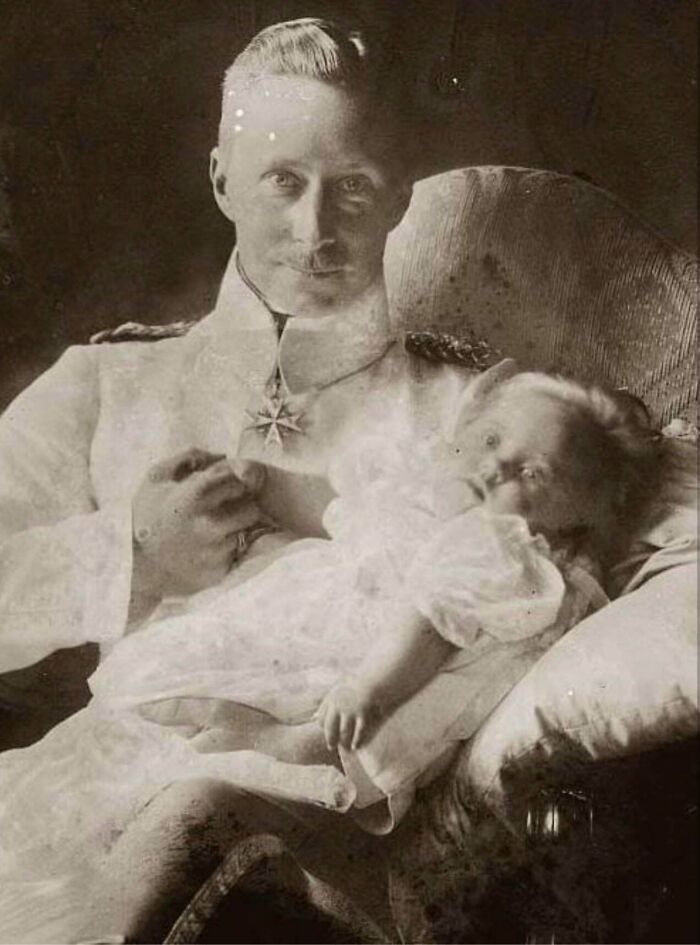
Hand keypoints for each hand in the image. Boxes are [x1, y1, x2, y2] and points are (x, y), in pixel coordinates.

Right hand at [132, 448, 265, 597]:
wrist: (132, 566)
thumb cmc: (143, 516)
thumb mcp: (156, 478)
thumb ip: (189, 457)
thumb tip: (223, 455)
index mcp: (196, 494)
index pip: (238, 478)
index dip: (232, 481)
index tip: (223, 487)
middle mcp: (210, 521)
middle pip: (251, 504)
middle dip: (240, 503)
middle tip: (223, 508)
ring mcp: (217, 548)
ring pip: (246, 529)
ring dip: (235, 526)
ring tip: (214, 528)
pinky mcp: (220, 569)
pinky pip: (236, 552)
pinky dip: (226, 548)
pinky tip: (206, 548)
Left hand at [315, 680, 381, 750]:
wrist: (372, 681)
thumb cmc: (353, 687)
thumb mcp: (336, 692)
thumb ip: (325, 705)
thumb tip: (312, 718)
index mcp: (331, 699)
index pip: (321, 718)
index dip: (322, 727)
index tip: (325, 732)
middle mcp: (339, 705)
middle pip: (330, 727)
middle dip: (330, 738)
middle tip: (331, 747)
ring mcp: (351, 709)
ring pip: (344, 731)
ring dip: (344, 741)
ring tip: (345, 749)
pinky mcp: (362, 712)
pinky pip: (358, 731)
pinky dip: (357, 740)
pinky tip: (355, 747)